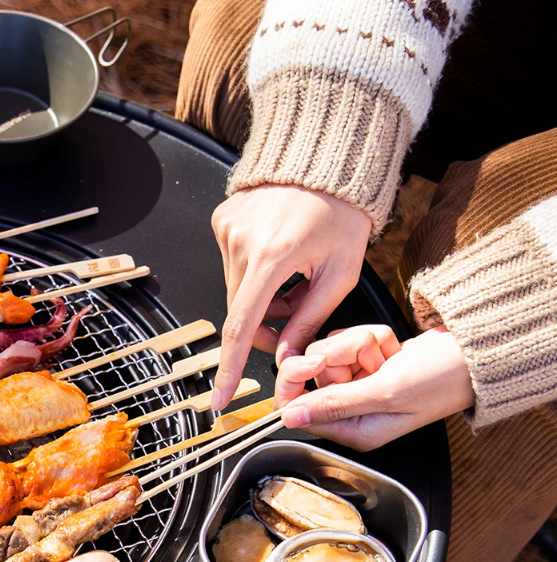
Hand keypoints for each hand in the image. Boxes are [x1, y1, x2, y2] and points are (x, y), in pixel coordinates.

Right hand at [211, 184, 371, 408]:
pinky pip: (232, 264)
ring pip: (236, 289)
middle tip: (295, 321)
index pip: (242, 325)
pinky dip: (254, 273)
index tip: (219, 398)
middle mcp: (241, 241)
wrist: (327, 163)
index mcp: (272, 256)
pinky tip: (279, 256)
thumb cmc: (342, 215)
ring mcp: (226, 228)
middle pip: (241, 310)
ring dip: (261, 299)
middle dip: (265, 326)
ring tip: (294, 281)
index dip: (231, 367)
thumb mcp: (339, 273)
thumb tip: (288, 358)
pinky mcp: (222, 220)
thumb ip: (310, 319)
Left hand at [276, 324, 474, 449]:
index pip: (294, 409)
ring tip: (386, 353)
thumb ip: (335, 403)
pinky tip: (391, 348)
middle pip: (308, 375)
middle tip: (370, 358)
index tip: (315, 360)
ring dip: (357, 344)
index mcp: (353, 430)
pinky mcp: (367, 365)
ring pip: (327, 352)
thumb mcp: (386, 392)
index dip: (296, 380)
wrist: (476, 353)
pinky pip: (347, 342)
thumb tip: (290, 416)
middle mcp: (350, 411)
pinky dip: (369, 337)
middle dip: (337, 355)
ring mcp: (358, 386)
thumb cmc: (443, 379)